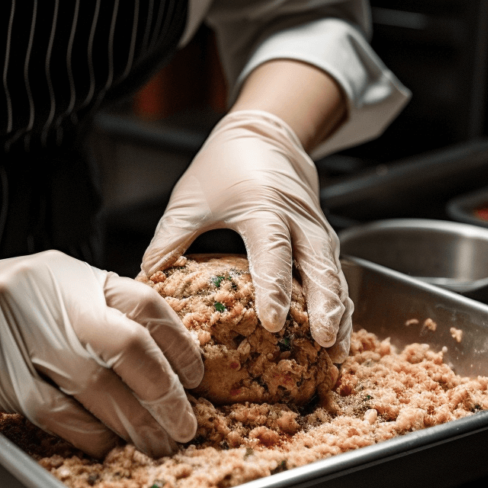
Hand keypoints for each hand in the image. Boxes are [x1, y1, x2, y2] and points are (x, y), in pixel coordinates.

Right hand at [0, 221, 203, 457]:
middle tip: (185, 425)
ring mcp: (13, 326)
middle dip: (165, 392)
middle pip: (129, 345)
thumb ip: (89, 315)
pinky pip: (49, 407)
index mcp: (70, 274)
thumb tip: (157, 364)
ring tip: (156, 445)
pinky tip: (106, 445)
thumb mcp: (41, 292)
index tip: (196, 378)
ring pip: (94, 383)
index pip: (144, 303)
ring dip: (133, 423)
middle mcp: (48, 293)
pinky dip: (85, 432)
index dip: (179, 344)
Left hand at [142, 110, 352, 361]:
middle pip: (319, 266)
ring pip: (335, 275)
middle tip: (324, 342)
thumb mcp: (191, 198)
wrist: (267, 135)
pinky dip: (341, 306)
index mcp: (264, 207)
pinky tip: (338, 337)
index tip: (273, 321)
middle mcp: (299, 220)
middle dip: (325, 306)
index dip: (274, 287)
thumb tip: (146, 283)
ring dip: (339, 312)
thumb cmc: (225, 167)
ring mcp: (317, 231)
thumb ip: (170, 240)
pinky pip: (337, 276)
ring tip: (337, 352)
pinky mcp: (324, 241)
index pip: (273, 250)